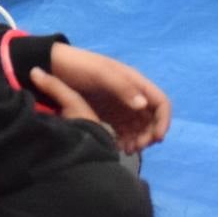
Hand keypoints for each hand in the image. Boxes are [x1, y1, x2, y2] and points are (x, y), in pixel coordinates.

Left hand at [50, 45, 171, 151]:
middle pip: (152, 119)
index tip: (157, 138)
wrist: (54, 67)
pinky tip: (118, 147)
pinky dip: (126, 140)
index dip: (163, 120)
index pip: (160, 102)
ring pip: (140, 127)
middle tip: (137, 147)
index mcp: (134, 81)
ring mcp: (121, 105)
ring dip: (139, 140)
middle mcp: (132, 94)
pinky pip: (125, 130)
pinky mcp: (110, 114)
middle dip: (150, 135)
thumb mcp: (100, 73)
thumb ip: (121, 87)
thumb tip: (143, 106)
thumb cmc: (79, 67)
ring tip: (127, 150)